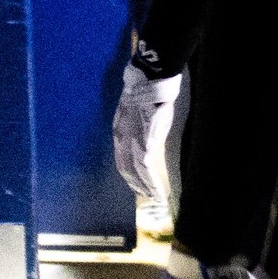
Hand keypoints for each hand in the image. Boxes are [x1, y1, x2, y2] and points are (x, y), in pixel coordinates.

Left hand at [113, 49, 180, 205]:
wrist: (149, 81)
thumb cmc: (146, 89)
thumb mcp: (136, 108)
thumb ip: (137, 122)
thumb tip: (144, 128)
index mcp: (119, 129)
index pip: (120, 157)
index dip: (127, 172)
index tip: (134, 181)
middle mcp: (121, 139)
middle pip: (125, 168)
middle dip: (135, 184)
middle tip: (144, 195)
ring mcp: (132, 142)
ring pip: (135, 172)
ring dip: (144, 187)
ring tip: (153, 198)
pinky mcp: (144, 144)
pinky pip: (146, 170)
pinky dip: (152, 183)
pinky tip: (158, 192)